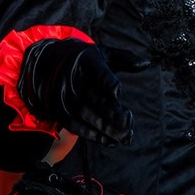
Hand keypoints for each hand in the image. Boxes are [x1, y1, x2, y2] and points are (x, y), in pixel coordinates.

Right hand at [18, 39, 142, 145]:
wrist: (47, 66)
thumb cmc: (85, 61)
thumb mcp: (102, 53)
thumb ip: (124, 58)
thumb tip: (147, 63)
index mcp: (86, 60)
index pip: (98, 73)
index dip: (108, 84)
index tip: (119, 93)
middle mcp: (73, 78)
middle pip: (95, 98)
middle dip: (113, 113)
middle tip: (130, 122)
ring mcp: (65, 96)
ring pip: (87, 116)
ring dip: (107, 129)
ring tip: (125, 137)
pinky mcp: (60, 111)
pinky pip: (77, 127)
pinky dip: (94, 136)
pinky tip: (110, 141)